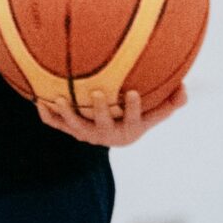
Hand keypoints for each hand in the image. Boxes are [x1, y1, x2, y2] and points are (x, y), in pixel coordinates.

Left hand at [33, 85, 185, 146]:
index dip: (132, 107)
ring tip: (59, 99)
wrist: (115, 134)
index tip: (132, 92)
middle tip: (97, 92)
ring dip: (67, 114)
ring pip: (76, 126)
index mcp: (128, 129)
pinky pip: (57, 125)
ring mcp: (87, 133)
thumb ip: (172, 102)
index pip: (133, 119)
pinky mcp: (71, 131)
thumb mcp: (157, 112)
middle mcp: (106, 134)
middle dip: (100, 110)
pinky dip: (47, 115)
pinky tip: (38, 100)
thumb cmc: (138, 116)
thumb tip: (185, 88)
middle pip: (102, 124)